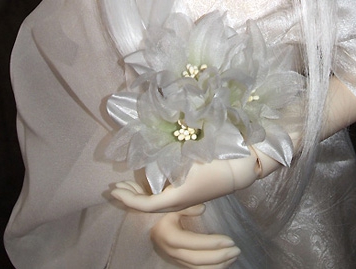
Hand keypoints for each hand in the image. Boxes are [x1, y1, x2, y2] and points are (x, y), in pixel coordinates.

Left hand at [111, 154, 258, 212]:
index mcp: (177, 196)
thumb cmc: (216, 159)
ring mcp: (188, 200)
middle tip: (117, 187)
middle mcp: (180, 202)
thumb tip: (147, 149)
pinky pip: (167, 198)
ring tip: (131, 183)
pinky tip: (153, 180)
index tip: (113, 189)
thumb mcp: (190, 157)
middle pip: (149, 206)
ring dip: (142, 194)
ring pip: (158, 203)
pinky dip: (154, 192)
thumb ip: (168, 156)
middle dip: (131, 197)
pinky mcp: (193, 194)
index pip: (145, 205)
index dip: (128, 199)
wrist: (242, 166)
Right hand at [151, 205, 240, 267]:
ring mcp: (173, 258)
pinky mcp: (177, 261)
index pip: (194, 243)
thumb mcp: (172, 201)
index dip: (212, 243)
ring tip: (233, 257)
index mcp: (169, 235)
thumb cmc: (163, 207)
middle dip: (219, 256)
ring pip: (197, 268)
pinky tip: (223, 263)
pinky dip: (210, 268)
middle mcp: (171, 250)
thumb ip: (186, 205)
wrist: (147, 219)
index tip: (230, 240)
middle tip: (236, 250)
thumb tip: (202, 208)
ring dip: (217, 265)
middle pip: (197, 259)